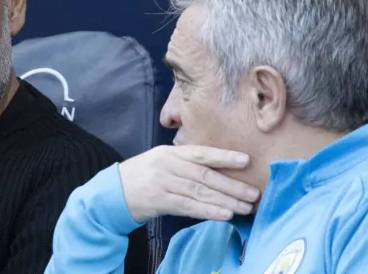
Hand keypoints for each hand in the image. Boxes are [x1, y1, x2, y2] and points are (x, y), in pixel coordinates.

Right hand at [118, 145, 259, 222]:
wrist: (114, 191)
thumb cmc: (143, 175)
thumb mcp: (161, 159)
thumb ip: (185, 162)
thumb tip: (218, 168)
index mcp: (171, 152)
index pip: (202, 153)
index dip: (225, 157)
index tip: (246, 160)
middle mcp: (168, 165)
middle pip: (205, 176)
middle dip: (232, 185)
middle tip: (253, 193)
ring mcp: (163, 184)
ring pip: (200, 192)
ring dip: (225, 201)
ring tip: (245, 207)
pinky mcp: (160, 202)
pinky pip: (189, 207)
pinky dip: (209, 211)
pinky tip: (225, 215)